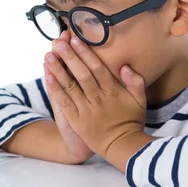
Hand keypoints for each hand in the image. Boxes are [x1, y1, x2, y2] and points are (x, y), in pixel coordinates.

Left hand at [43, 32, 149, 160]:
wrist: (122, 146)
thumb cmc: (131, 121)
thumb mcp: (140, 100)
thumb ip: (135, 82)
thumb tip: (124, 66)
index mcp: (113, 92)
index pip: (98, 68)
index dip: (86, 54)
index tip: (76, 40)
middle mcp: (98, 99)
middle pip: (82, 74)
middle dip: (70, 57)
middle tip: (59, 42)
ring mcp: (86, 110)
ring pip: (70, 86)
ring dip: (59, 70)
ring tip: (49, 55)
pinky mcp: (76, 120)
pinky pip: (64, 103)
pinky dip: (56, 89)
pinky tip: (48, 77)